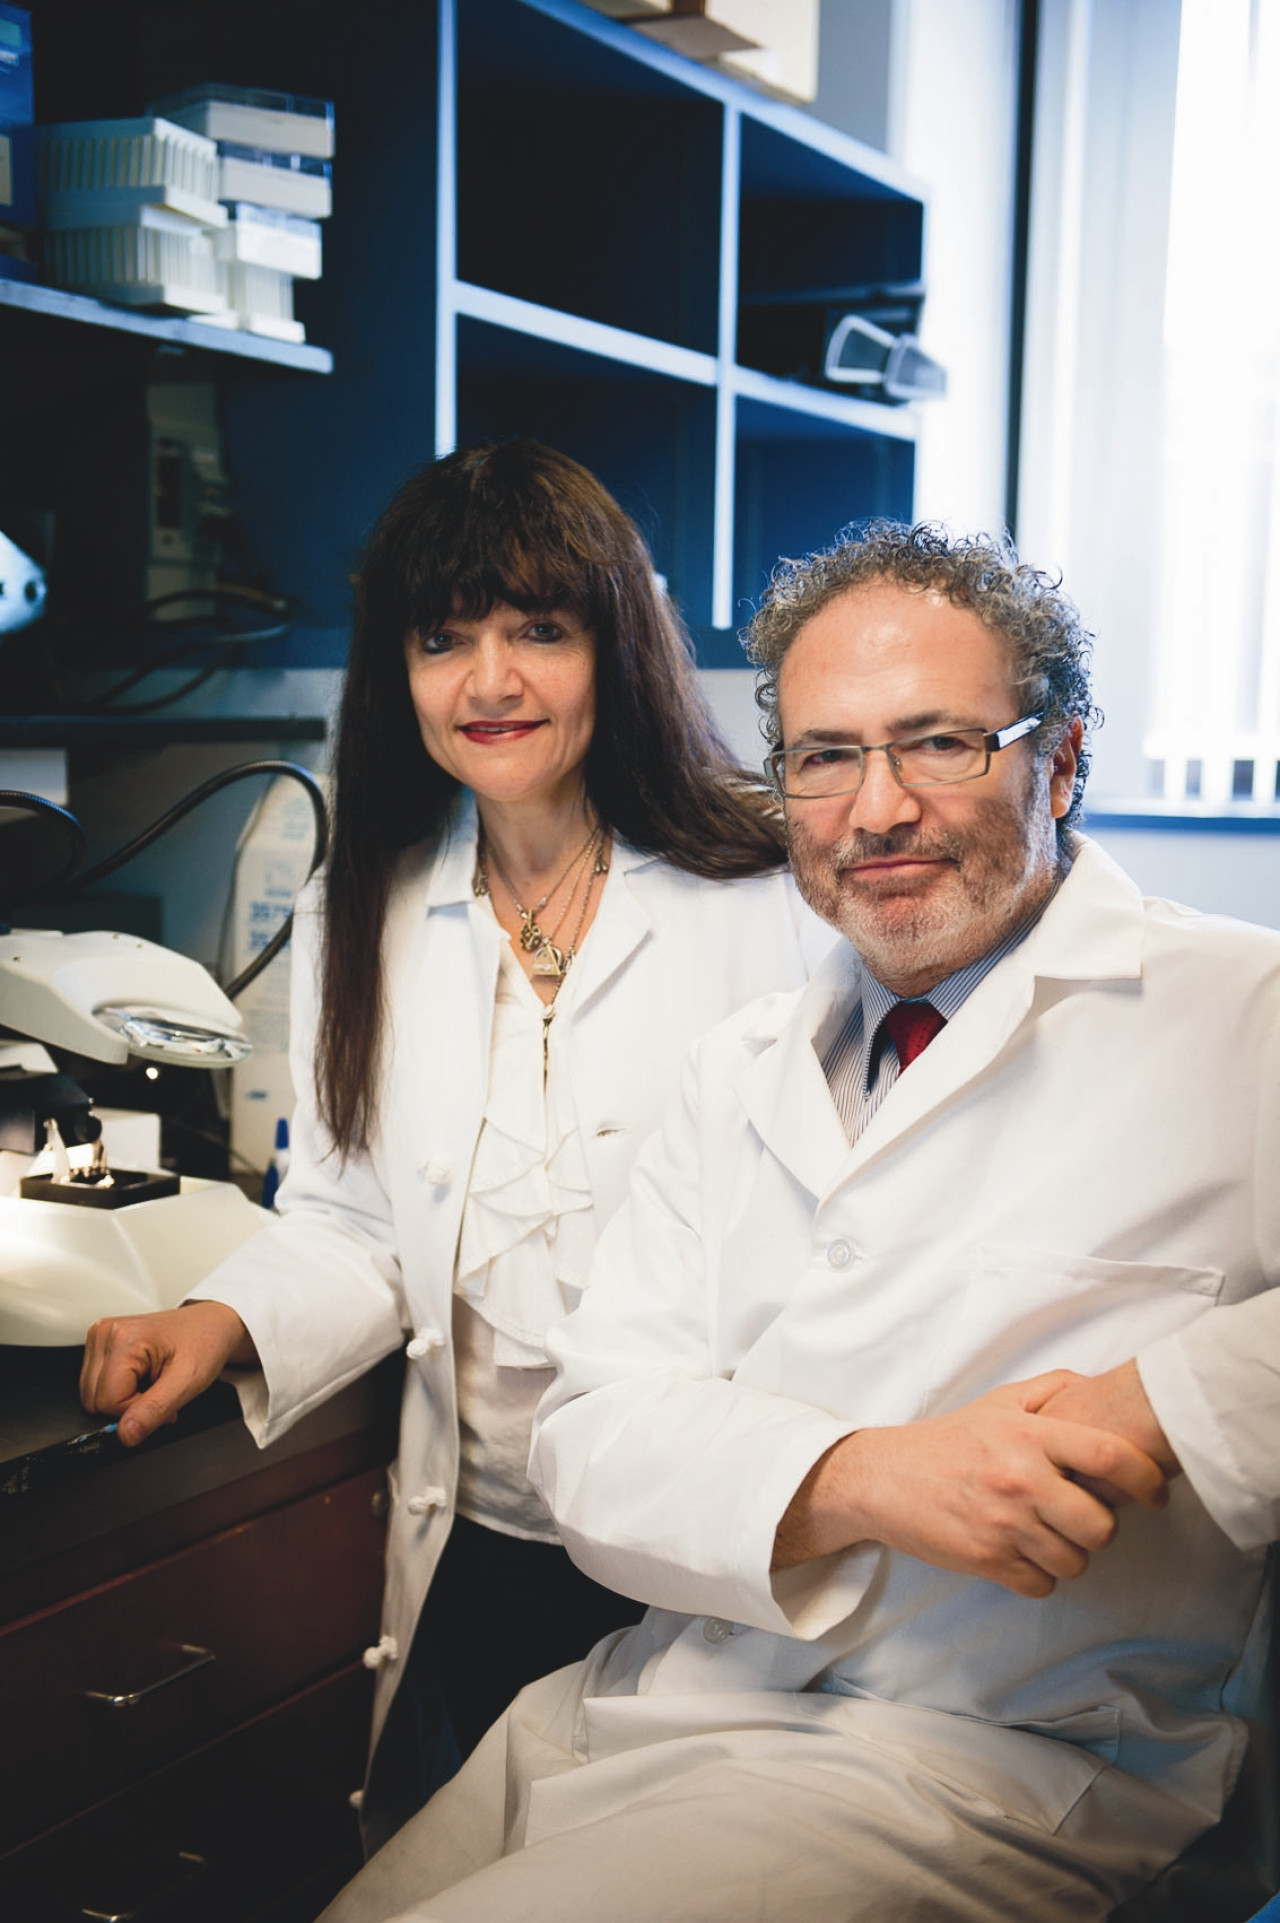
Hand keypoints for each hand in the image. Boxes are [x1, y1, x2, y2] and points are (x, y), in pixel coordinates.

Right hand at [80, 1302, 257, 1446]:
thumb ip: (155, 1410)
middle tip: (159, 1390)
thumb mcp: (189, 1381)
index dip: (134, 1410)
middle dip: (128, 1406)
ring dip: (123, 1399)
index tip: (161, 1398)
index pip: (106, 1401)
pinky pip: (97, 1386)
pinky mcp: (100, 1345)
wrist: (211, 1325)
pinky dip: (120, 1390)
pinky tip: (141, 1377)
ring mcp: (100, 1338)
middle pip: (94, 1400)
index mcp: (122, 1338)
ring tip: (152, 1381)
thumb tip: (125, 1434)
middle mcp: (105, 1333)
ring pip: (92, 1396)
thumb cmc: (205, 1343)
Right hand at [772, 1370, 1168, 1597]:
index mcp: (1029, 1435)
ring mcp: (1003, 1524)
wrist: (881, 1478)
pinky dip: (1037, 1576)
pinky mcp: (986, 1561)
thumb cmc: (947, 1440)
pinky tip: (1018, 1552)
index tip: (1156, 1492)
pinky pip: (1043, 1586)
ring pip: (1075, 1562)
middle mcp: (1020, 1479)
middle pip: (1101, 1526)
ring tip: (1043, 1533)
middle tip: (1078, 1515)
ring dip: (1067, 1554)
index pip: (1112, 1457)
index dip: (1147, 1478)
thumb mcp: (998, 1401)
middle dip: (1098, 1527)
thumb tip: (1101, 1388)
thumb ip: (1053, 1388)